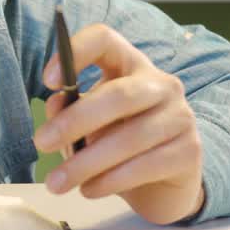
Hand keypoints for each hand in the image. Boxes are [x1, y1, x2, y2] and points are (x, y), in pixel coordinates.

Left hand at [34, 23, 204, 224]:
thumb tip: (55, 105)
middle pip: (118, 94)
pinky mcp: (189, 152)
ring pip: (129, 137)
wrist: (164, 185)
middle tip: (41, 143)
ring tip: (57, 182)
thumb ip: (69, 112)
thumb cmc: (117, 144)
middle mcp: (161, 84)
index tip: (48, 81)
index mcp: (130, 65)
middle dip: (74, 121)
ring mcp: (181, 117)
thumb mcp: (88, 125)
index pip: (105, 39)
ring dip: (86, 163)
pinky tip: (89, 190)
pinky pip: (144, 166)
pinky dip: (110, 180)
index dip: (76, 52)